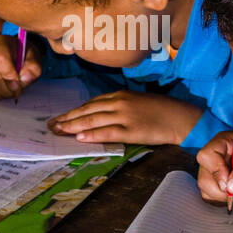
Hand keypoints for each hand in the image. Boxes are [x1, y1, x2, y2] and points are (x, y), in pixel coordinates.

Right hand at [0, 34, 41, 99]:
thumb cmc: (23, 57)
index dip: (9, 75)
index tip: (17, 85)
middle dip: (5, 89)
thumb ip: (33, 68)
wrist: (14, 56)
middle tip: (14, 92)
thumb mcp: (34, 58)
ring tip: (7, 92)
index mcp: (0, 42)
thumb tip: (23, 78)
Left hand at [48, 91, 201, 145]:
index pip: (91, 104)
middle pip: (87, 111)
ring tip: (59, 131)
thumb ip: (118, 106)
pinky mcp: (133, 130)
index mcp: (120, 95)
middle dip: (67, 119)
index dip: (73, 112)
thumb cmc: (161, 111)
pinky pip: (108, 132)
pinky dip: (93, 134)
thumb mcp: (137, 102)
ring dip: (73, 127)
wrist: (181, 117)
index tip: (59, 118)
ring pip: (93, 121)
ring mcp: (125, 116)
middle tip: (51, 126)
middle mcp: (119, 103)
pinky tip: (80, 138)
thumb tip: (99, 115)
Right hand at [196, 132, 232, 202]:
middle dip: (220, 188)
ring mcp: (217, 173)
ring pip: (206, 189)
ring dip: (222, 196)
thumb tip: (231, 188)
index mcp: (223, 143)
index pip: (206, 155)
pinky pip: (212, 198)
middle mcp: (216, 157)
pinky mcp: (220, 187)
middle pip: (204, 176)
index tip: (230, 182)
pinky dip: (223, 201)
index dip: (216, 170)